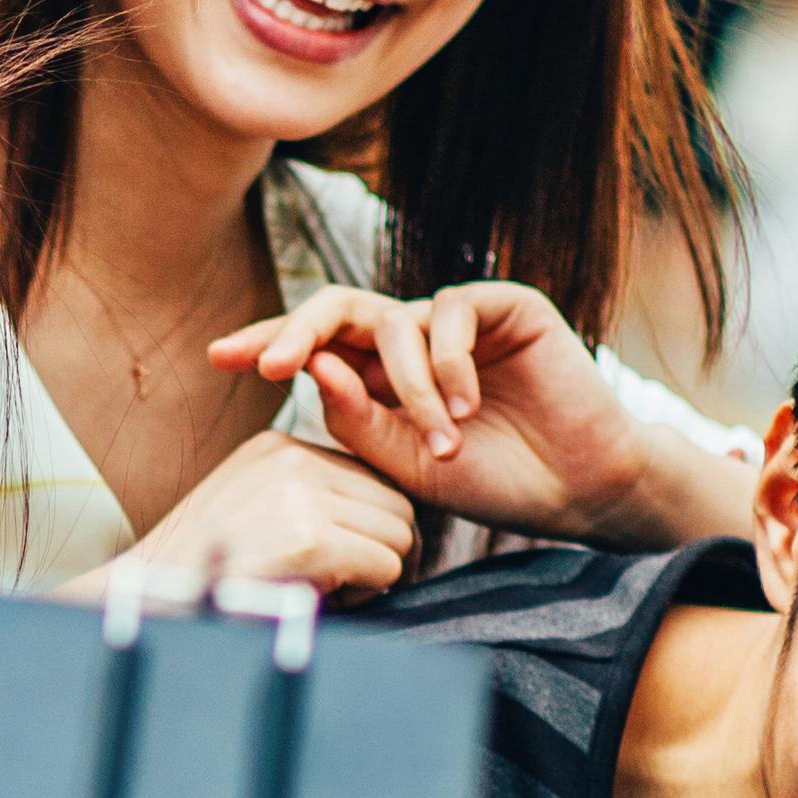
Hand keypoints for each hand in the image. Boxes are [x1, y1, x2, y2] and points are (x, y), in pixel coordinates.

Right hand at [105, 426, 417, 603]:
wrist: (157, 602)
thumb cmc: (206, 573)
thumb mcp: (253, 510)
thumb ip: (307, 499)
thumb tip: (377, 516)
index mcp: (280, 448)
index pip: (372, 480)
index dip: (368, 528)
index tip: (342, 561)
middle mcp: (293, 459)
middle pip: (396, 504)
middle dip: (382, 549)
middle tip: (343, 582)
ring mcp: (301, 495)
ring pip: (399, 534)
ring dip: (376, 573)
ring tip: (327, 589)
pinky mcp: (310, 538)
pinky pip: (387, 566)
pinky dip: (368, 594)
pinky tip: (325, 599)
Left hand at [214, 285, 719, 547]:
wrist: (579, 491)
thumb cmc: (496, 483)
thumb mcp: (408, 466)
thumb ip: (358, 422)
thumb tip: (310, 370)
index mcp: (386, 375)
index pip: (317, 346)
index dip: (269, 344)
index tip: (218, 360)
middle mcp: (418, 338)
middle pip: (339, 310)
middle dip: (295, 332)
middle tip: (268, 367)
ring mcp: (462, 320)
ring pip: (398, 325)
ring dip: (410, 389)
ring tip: (442, 440)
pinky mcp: (507, 306)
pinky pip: (453, 312)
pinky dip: (449, 363)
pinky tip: (466, 406)